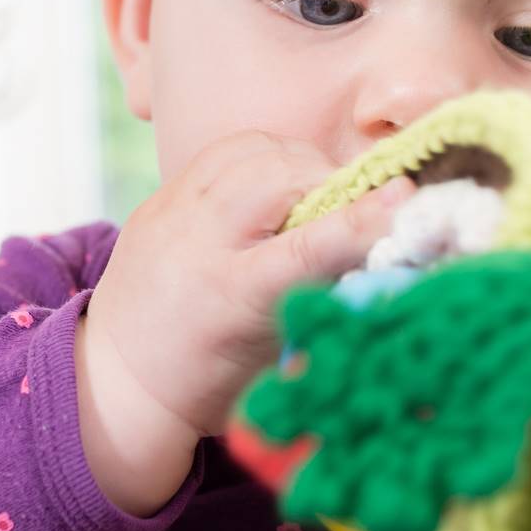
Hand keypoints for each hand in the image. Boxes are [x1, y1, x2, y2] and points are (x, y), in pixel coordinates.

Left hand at [77, 132, 412, 515]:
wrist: (122, 378)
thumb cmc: (215, 381)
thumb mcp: (277, 356)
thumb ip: (327, 298)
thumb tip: (392, 248)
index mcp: (231, 300)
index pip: (306, 248)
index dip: (359, 220)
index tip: (407, 197)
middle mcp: (196, 245)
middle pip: (277, 177)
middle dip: (327, 180)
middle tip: (350, 206)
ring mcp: (171, 214)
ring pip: (252, 149)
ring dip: (297, 162)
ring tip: (313, 193)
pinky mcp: (159, 197)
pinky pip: (223, 150)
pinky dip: (263, 156)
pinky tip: (278, 184)